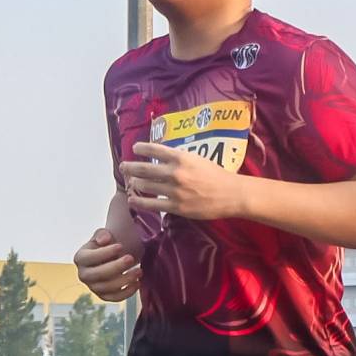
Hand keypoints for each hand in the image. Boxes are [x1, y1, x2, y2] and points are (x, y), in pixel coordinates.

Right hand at [76, 225, 144, 301]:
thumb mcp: (102, 235)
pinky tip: (137, 282)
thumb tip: (104, 239)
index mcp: (80, 258)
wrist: (110, 258)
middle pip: (99, 274)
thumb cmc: (106, 245)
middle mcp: (84, 275)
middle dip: (116, 267)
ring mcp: (93, 287)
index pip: (90, 257)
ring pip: (108, 287)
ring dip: (125, 279)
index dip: (106, 252)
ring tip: (139, 270)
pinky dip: (127, 292)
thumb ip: (102, 234)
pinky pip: (115, 298)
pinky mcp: (104, 296)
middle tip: (131, 258)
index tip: (121, 246)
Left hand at [118, 141, 248, 223]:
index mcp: (181, 157)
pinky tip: (133, 200)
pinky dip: (140, 202)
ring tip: (130, 182)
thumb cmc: (217, 175)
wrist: (232, 194)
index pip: (154, 149)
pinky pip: (153, 204)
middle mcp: (175, 173)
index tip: (135, 149)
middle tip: (123, 167)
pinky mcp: (177, 207)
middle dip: (130, 167)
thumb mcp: (198, 159)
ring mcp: (175, 191)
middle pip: (144, 169)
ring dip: (135, 183)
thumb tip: (161, 158)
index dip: (141, 148)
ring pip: (146, 186)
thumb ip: (179, 158)